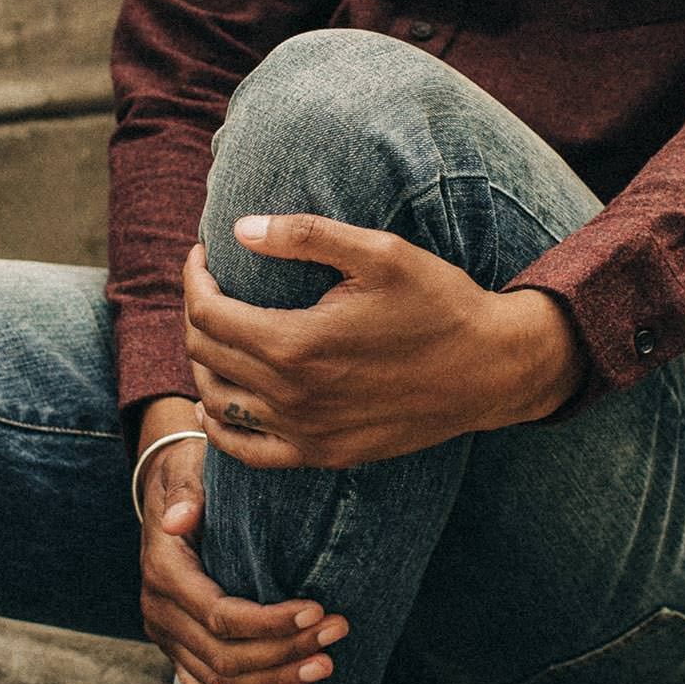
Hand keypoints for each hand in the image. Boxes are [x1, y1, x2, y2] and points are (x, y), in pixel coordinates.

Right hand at [133, 399, 349, 683]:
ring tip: (324, 664)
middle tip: (336, 633)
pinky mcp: (175, 649)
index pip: (220, 614)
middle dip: (286, 649)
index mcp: (162, 569)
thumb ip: (185, 494)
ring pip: (219, 678)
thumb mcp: (187, 471)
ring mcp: (164, 635)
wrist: (168, 494)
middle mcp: (157, 610)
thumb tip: (179, 518)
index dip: (269, 621)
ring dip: (275, 678)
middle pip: (225, 654)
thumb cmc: (190, 477)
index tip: (317, 609)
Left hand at [184, 215, 583, 469]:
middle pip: (206, 354)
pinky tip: (218, 400)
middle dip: (196, 311)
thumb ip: (304, 236)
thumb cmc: (438, 302)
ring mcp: (306, 433)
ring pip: (217, 401)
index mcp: (297, 343)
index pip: (207, 314)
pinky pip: (247, 451)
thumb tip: (240, 229)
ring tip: (216, 327)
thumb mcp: (378, 252)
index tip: (204, 254)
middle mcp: (292, 396)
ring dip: (203, 361)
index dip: (194, 279)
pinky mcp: (323, 454)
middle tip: (212, 282)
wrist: (490, 369)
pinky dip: (220, 425)